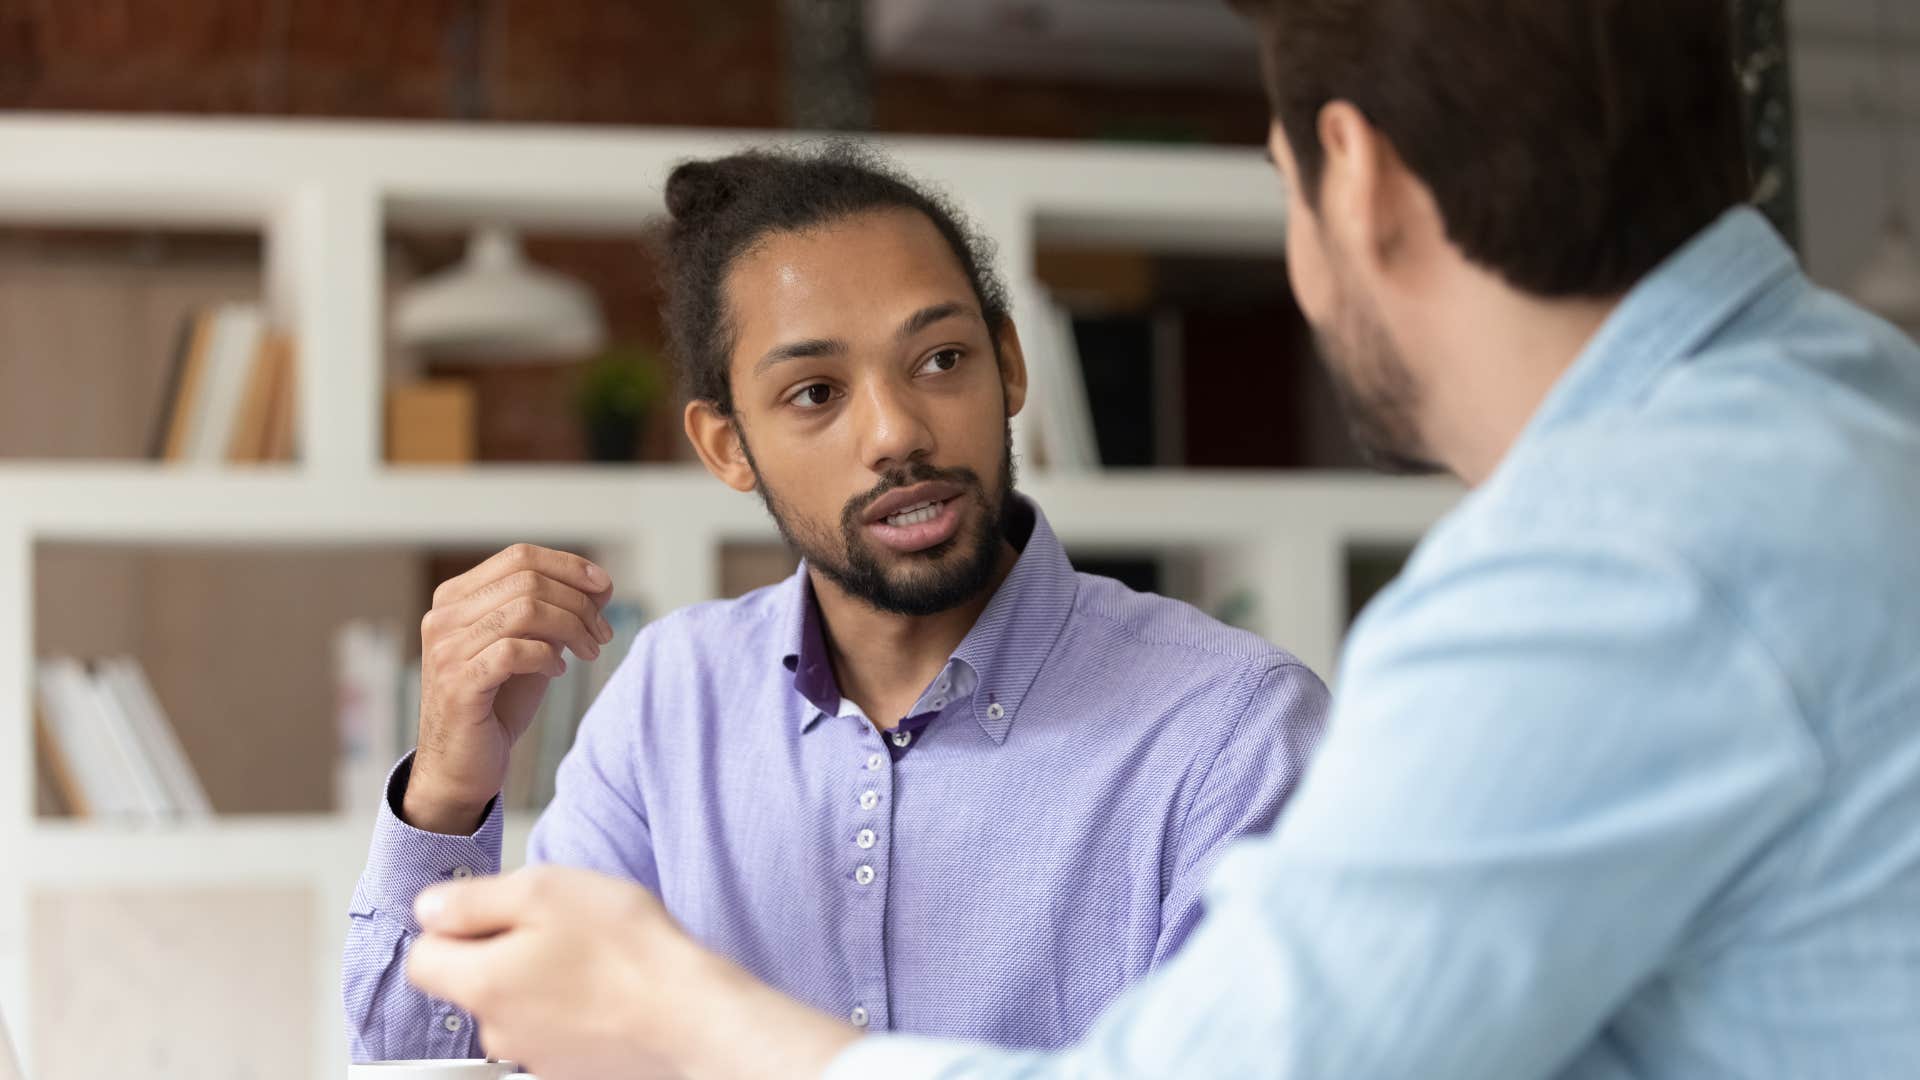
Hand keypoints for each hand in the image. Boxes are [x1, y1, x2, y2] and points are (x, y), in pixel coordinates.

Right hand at [406, 544, 613, 833]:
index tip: (605, 588)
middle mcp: (443, 617)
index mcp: (455, 598)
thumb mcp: (532, 647)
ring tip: (589, 652)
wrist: (463, 766)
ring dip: (571, 628)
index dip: (569, 566)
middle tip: (602, 634)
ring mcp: (446, 650)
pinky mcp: (458, 684)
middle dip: (578, 603)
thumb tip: (601, 583)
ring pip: (525, 610)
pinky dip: (546, 657)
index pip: (519, 557)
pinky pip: (514, 651)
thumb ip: (557, 612)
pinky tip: (557, 671)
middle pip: (527, 580)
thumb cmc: (498, 703)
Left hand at [408, 868, 860, 1079]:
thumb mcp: (543, 890)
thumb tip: (431, 908)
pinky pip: (553, 1025)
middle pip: (472, 980)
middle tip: (558, 923)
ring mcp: (533, 1055)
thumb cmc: (625, 950)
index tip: (495, 908)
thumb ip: (471, 900)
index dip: (453, 924)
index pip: (422, 956)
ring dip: (541, 976)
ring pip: (515, 1002)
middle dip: (503, 948)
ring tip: (593, 954)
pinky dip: (572, 1005)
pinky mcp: (570, 1067)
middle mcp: (496, 1030)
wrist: (689, 1016)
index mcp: (479, 983)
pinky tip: (607, 986)